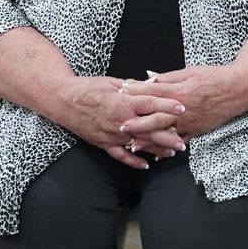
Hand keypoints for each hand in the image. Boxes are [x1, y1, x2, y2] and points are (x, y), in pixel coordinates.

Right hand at [64, 76, 184, 169]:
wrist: (63, 100)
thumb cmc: (88, 88)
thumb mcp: (113, 82)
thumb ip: (133, 86)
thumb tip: (151, 84)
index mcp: (123, 102)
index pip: (151, 104)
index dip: (167, 106)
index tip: (183, 108)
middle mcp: (120, 121)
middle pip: (149, 129)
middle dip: (168, 136)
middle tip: (183, 142)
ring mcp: (112, 134)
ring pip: (138, 145)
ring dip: (156, 150)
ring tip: (172, 153)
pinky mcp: (103, 143)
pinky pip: (120, 155)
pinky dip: (133, 162)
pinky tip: (145, 166)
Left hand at [123, 66, 243, 138]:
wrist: (238, 88)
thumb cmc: (214, 77)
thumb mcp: (190, 71)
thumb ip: (168, 77)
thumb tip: (148, 78)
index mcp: (180, 91)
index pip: (152, 92)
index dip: (135, 93)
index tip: (121, 94)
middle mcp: (183, 109)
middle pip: (155, 117)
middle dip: (137, 123)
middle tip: (120, 126)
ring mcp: (191, 122)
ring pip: (166, 133)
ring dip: (149, 140)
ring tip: (133, 144)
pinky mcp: (198, 130)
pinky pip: (181, 141)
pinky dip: (168, 148)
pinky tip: (158, 155)